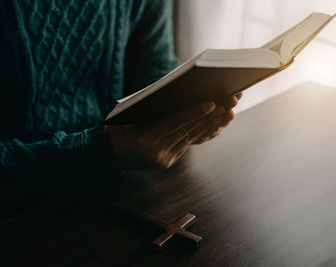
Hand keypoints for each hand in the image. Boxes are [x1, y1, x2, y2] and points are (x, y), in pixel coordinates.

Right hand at [107, 93, 242, 169]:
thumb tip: (173, 95)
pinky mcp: (167, 163)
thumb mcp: (126, 117)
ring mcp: (163, 160)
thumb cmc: (117, 129)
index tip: (211, 104)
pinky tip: (213, 124)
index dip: (193, 113)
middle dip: (208, 118)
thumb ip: (148, 109)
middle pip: (187, 131)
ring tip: (226, 112)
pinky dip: (200, 134)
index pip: (174, 124)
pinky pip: (186, 145)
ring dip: (209, 126)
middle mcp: (155, 153)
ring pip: (190, 139)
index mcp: (144, 139)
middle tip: (226, 104)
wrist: (109, 156)